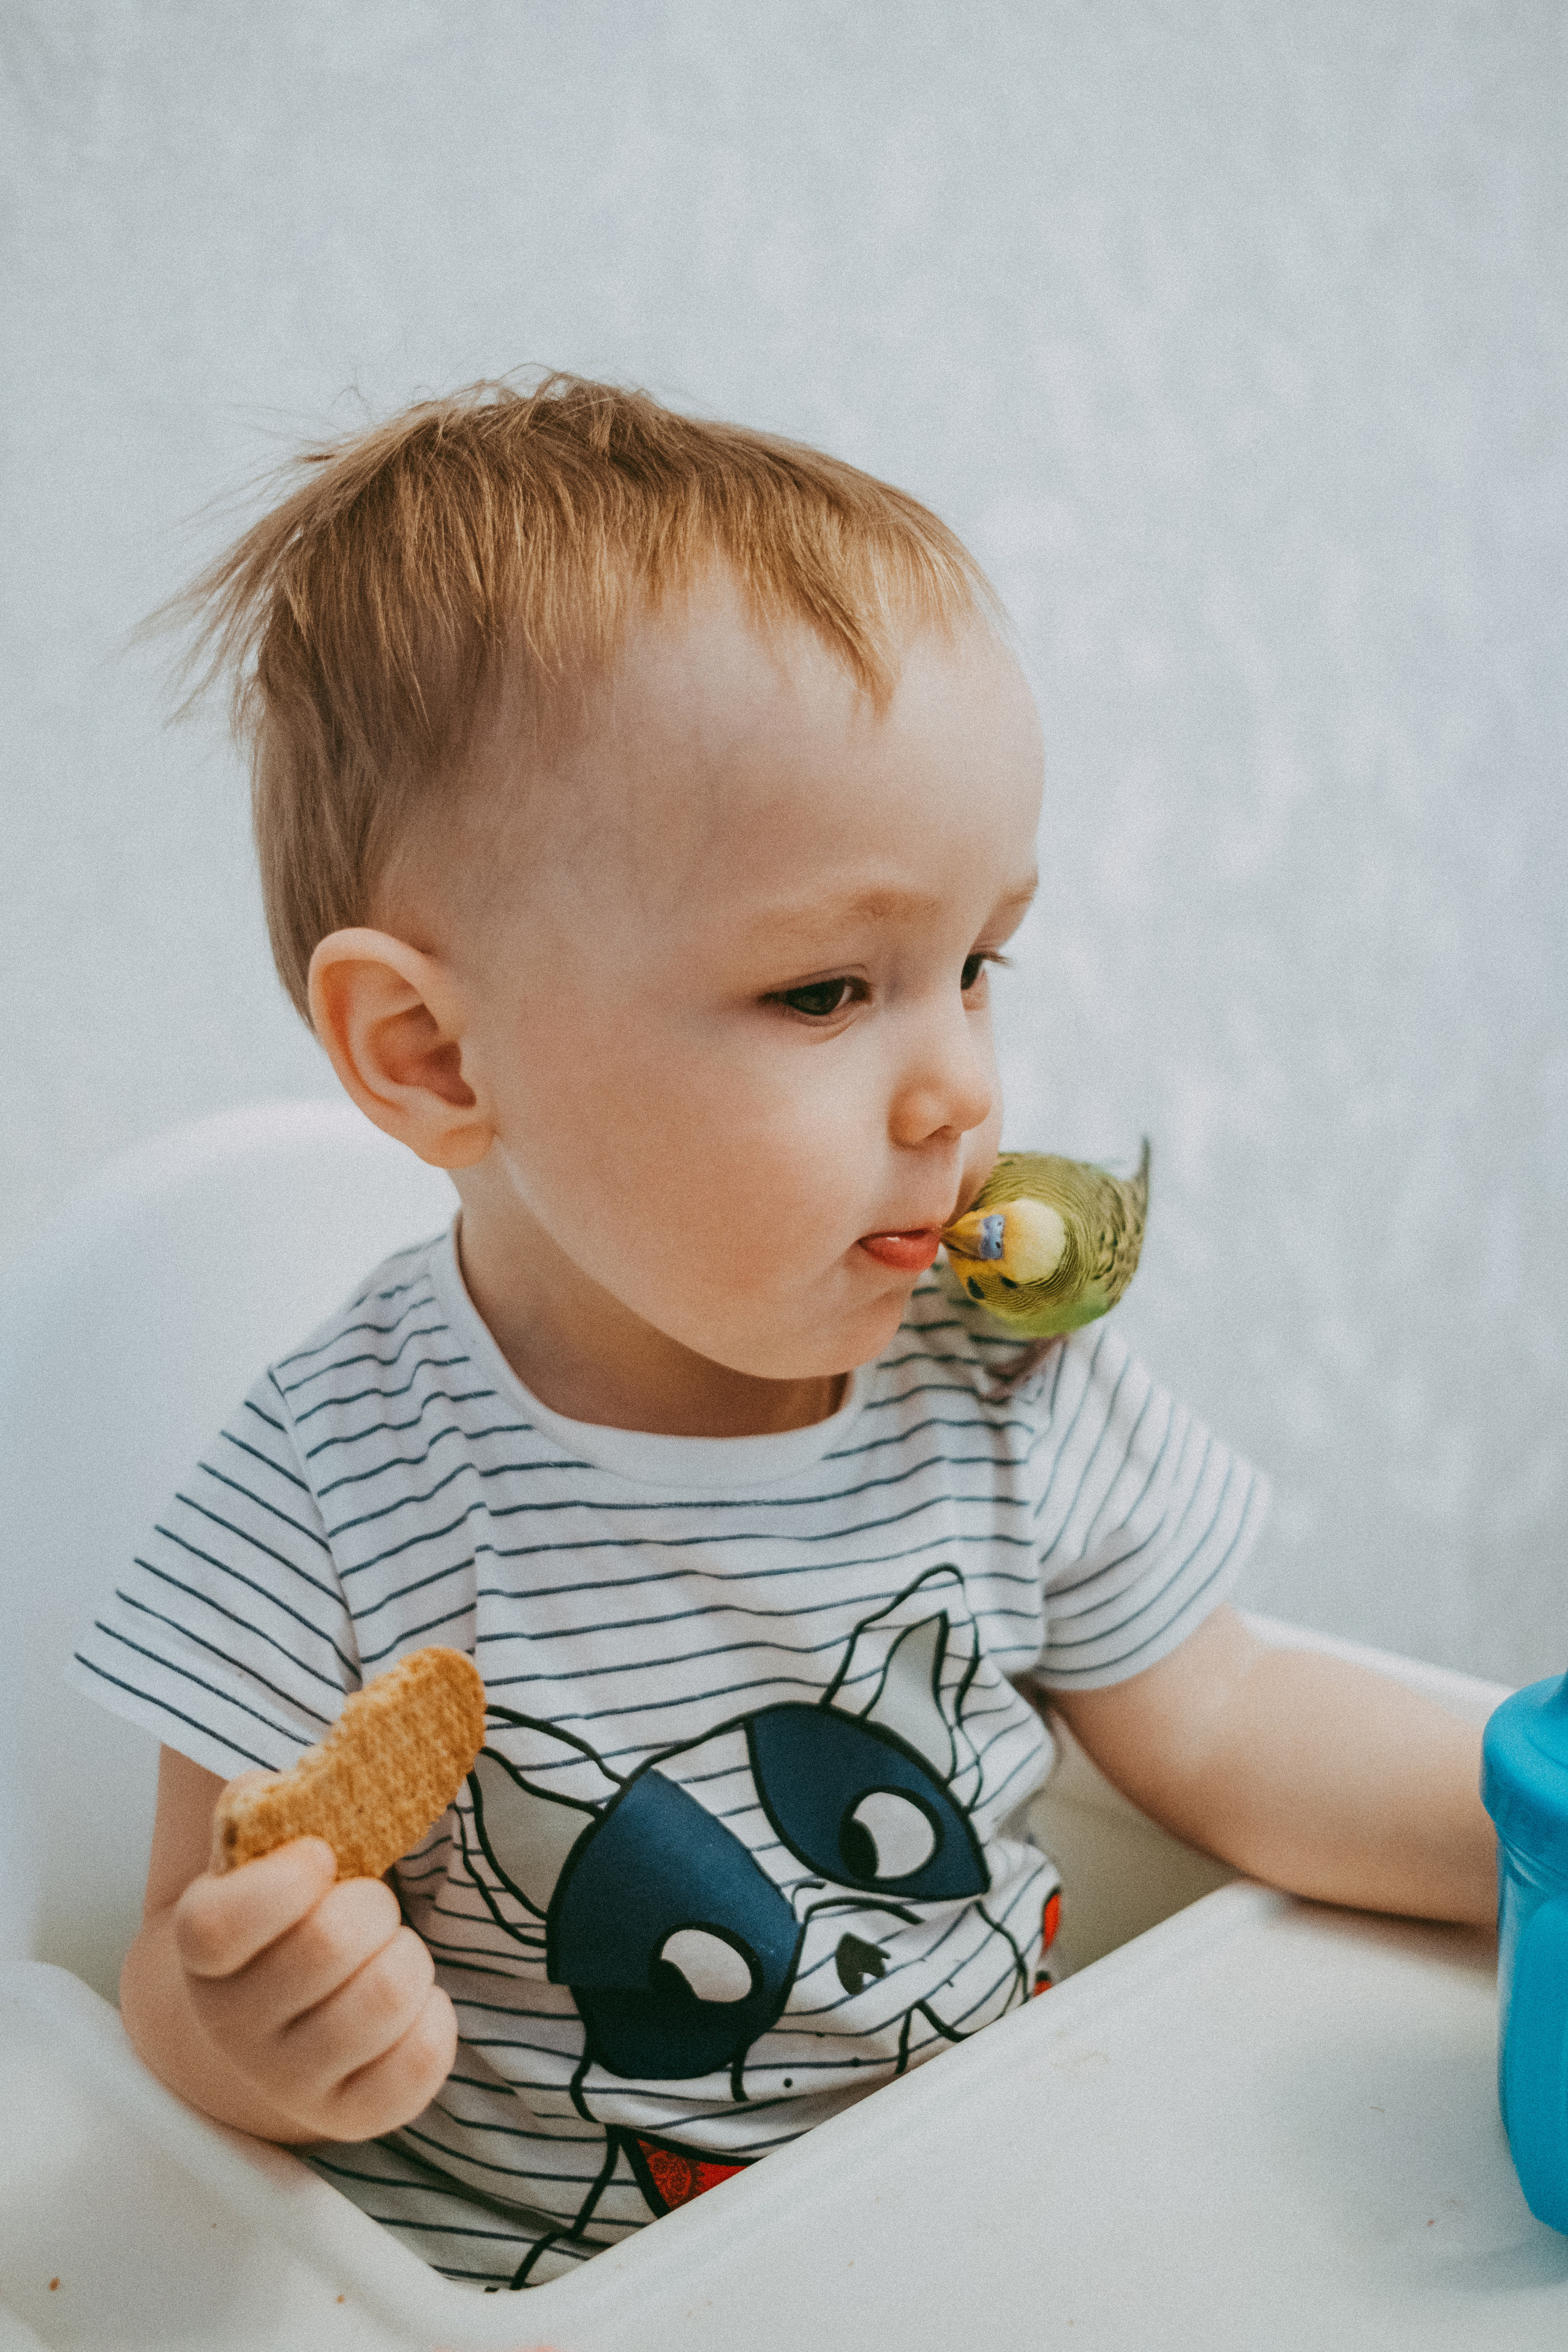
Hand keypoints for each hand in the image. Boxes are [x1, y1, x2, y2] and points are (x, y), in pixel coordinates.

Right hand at [171, 1831, 457, 2142]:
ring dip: (408, 1955)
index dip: (285, 1880)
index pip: (221, 1924)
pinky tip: (412, 2003)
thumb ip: (264, 1806)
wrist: (272, 2024)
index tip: (320, 1858)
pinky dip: (435, 2014)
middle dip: (372, 1905)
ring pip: (386, 1995)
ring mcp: (288, 2081)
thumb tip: (292, 1771)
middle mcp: (233, 2026)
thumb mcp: (260, 1856)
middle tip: (369, 1907)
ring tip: (389, 1953)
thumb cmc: (285, 1916)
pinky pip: (422, 2057)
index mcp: (203, 1954)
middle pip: (329, 1944)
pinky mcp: (350, 2117)